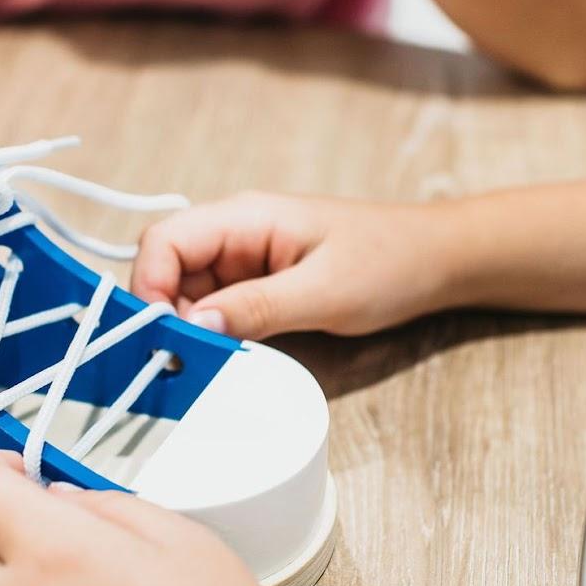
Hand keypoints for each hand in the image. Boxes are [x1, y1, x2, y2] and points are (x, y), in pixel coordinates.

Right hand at [131, 191, 452, 339]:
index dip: (149, 287)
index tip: (161, 336)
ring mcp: (245, 261)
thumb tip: (196, 326)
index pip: (165, 240)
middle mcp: (236, 235)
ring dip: (187, 330)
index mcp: (246, 218)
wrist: (436, 261)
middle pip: (168, 270)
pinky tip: (223, 358)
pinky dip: (212, 334)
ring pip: (188, 295)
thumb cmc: (390, 262)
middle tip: (178, 363)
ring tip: (201, 367)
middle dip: (164, 316)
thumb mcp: (325, 292)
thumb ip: (258, 307)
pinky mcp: (258, 286)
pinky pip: (217, 309)